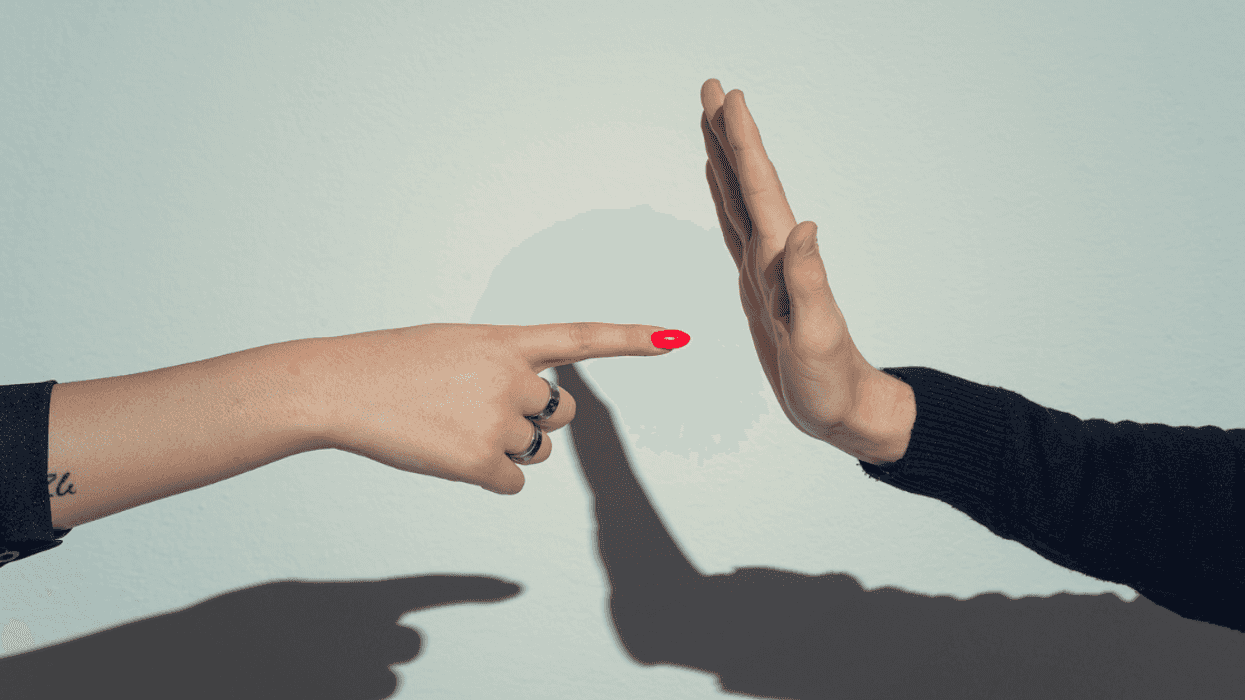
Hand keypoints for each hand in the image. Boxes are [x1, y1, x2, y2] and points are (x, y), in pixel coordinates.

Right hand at [307, 322, 683, 493]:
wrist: (339, 386)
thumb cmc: (392, 365)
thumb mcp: (456, 346)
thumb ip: (504, 367)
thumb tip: (537, 419)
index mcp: (506, 339)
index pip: (582, 338)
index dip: (633, 339)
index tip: (678, 337)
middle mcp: (512, 376)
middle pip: (559, 415)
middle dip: (532, 421)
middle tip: (475, 410)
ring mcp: (498, 419)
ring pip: (534, 452)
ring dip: (504, 449)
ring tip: (450, 427)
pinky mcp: (480, 462)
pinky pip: (512, 482)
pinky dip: (486, 476)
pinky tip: (445, 454)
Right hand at [699, 79, 912, 462]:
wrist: (845, 411)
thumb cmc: (833, 384)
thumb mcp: (817, 338)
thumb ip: (808, 282)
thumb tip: (804, 226)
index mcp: (784, 262)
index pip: (761, 191)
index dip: (743, 144)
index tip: (730, 99)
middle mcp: (774, 256)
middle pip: (747, 183)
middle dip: (729, 135)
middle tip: (712, 89)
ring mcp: (765, 269)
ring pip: (738, 200)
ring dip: (724, 159)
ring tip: (710, 123)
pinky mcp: (759, 286)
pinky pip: (736, 230)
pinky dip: (725, 200)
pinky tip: (720, 185)